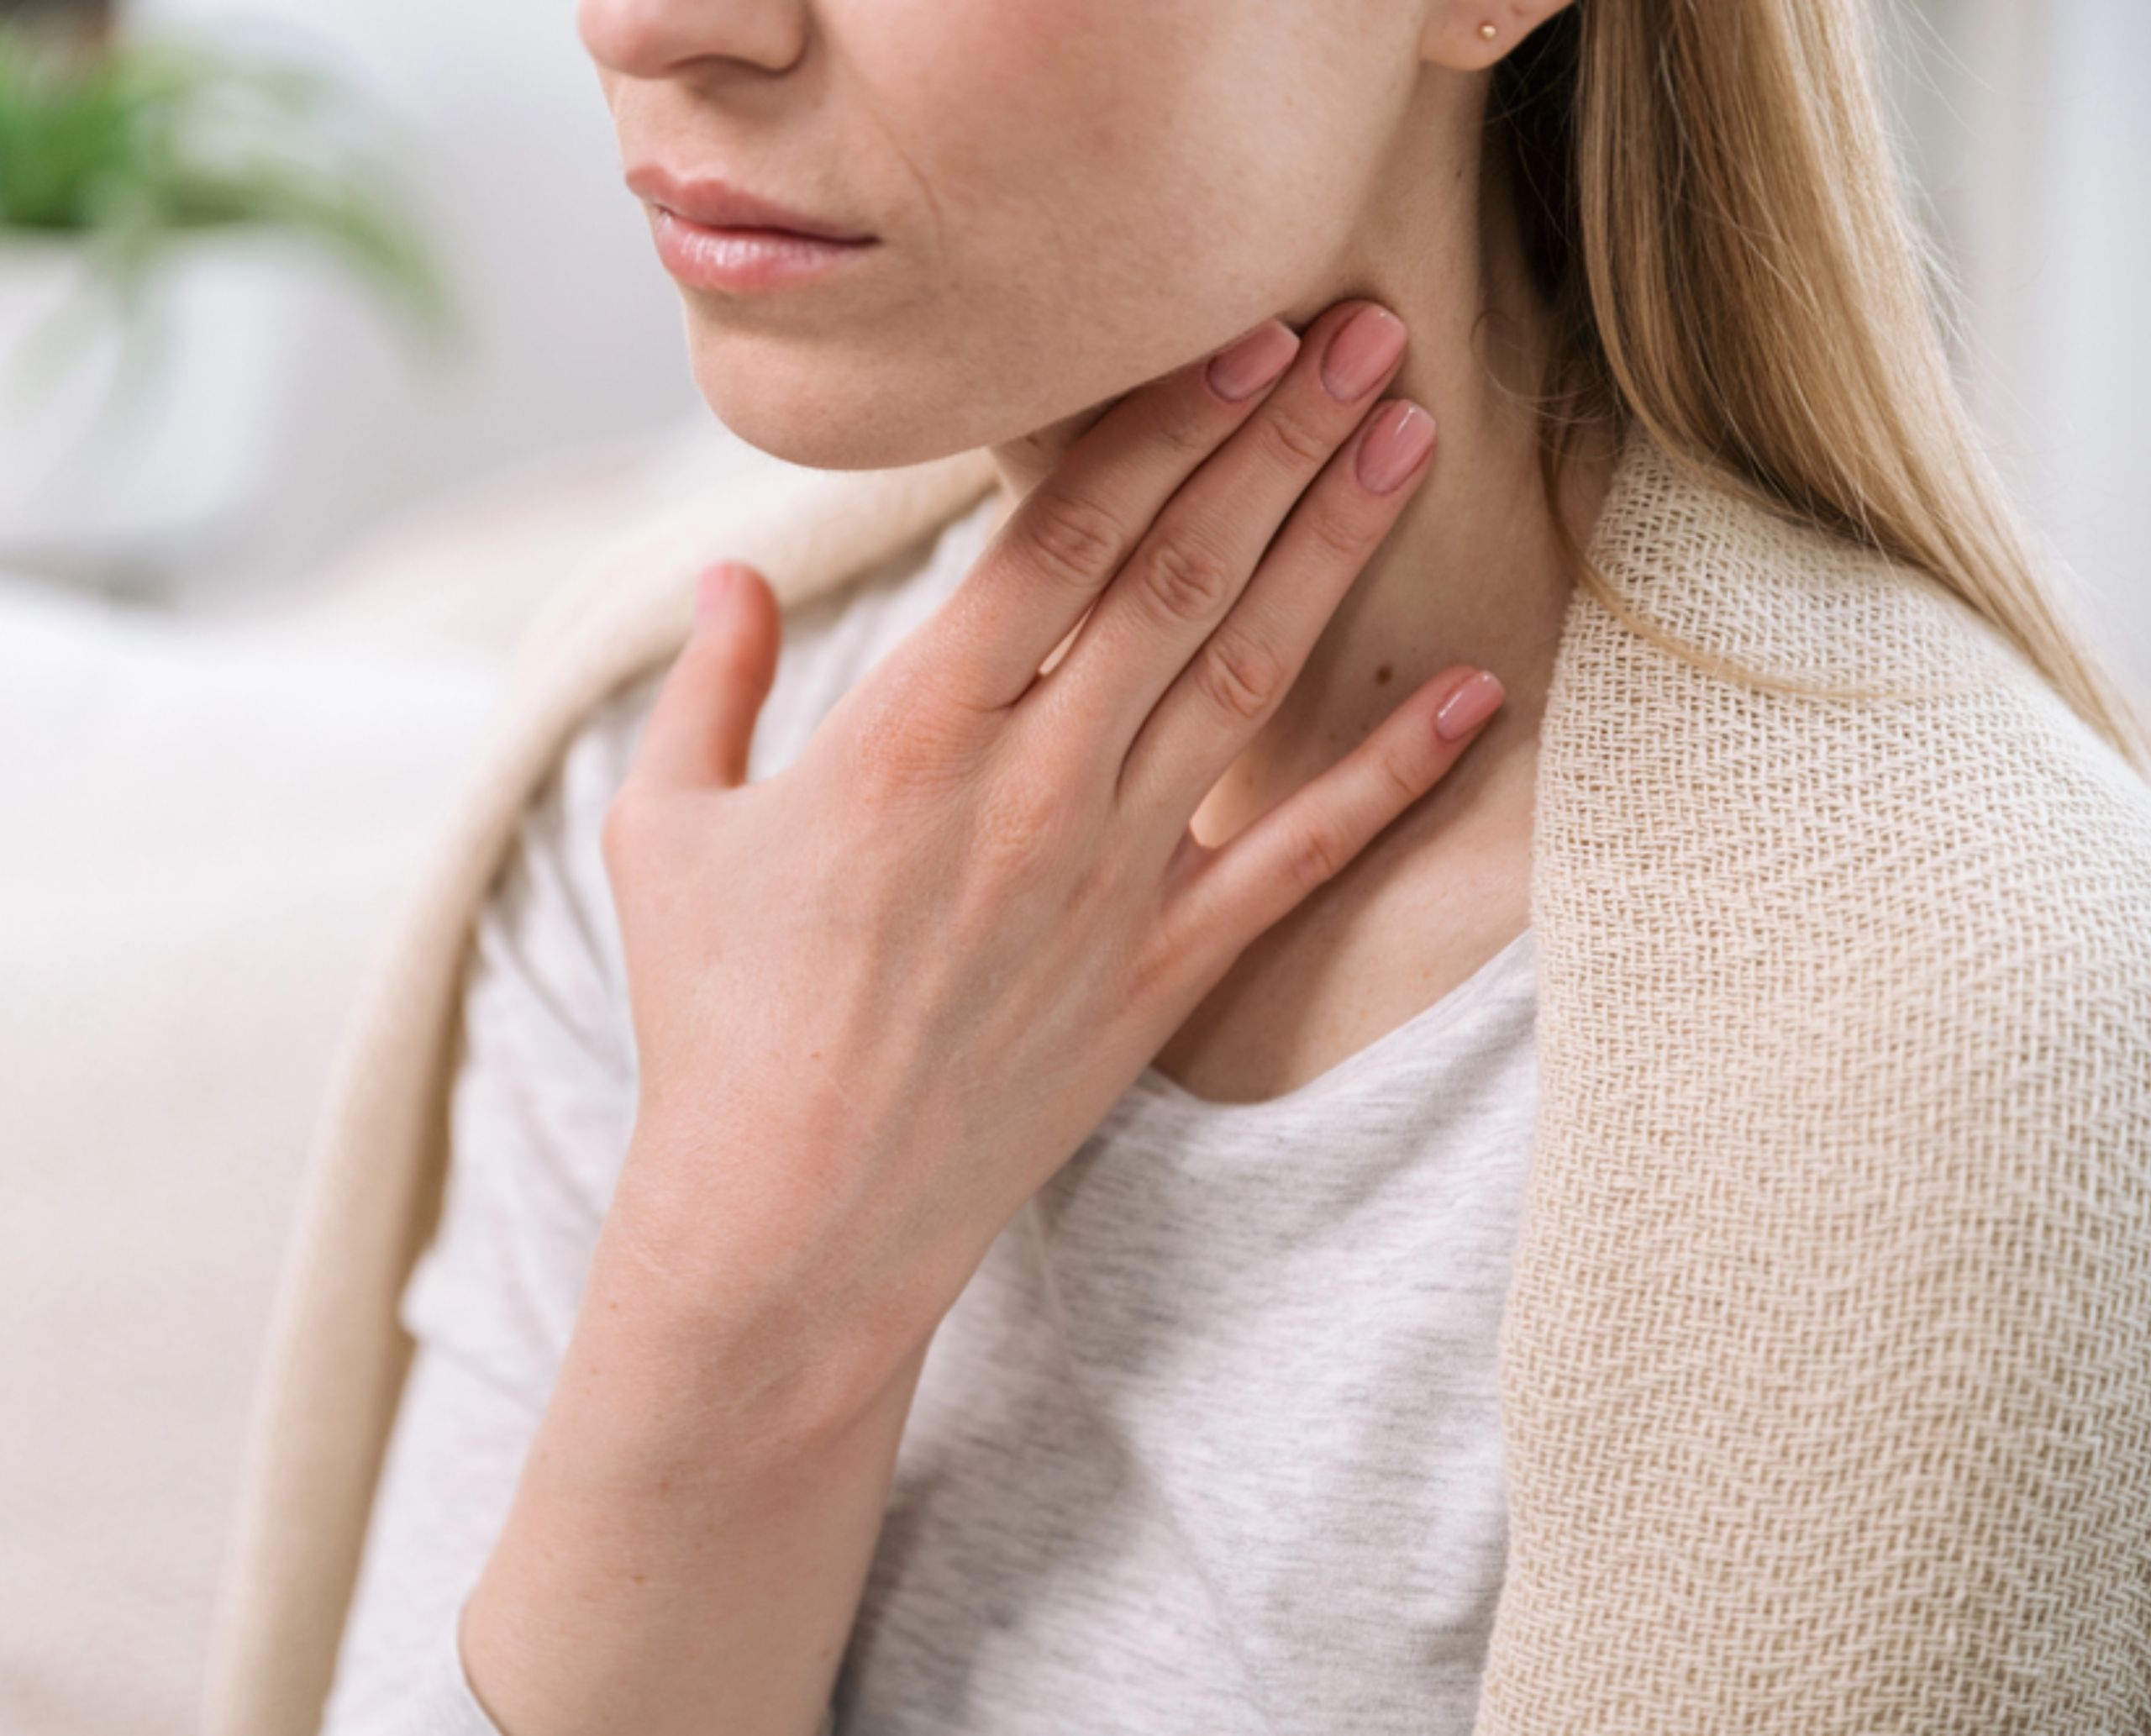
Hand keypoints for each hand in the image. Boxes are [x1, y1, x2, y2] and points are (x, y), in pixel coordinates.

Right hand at [598, 297, 1499, 1437]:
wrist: (792, 1222)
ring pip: (1245, 679)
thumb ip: (705, 690)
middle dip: (1273, 440)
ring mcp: (1110, 879)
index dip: (1156, 424)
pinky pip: (1296, 857)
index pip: (1057, 537)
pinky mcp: (1162, 974)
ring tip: (1409, 441)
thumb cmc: (714, 1024)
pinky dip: (1388, 776)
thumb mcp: (664, 835)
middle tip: (1363, 332)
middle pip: (1176, 575)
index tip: (1237, 335)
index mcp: (906, 729)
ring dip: (1330, 549)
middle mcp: (1028, 782)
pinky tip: (1468, 696)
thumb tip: (724, 581)